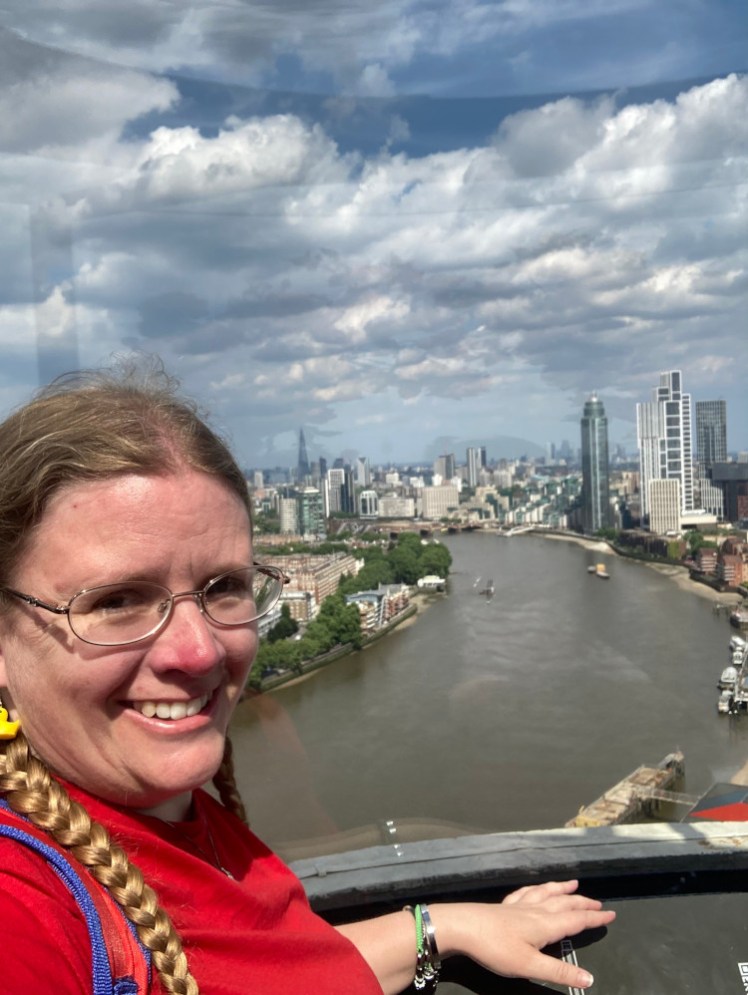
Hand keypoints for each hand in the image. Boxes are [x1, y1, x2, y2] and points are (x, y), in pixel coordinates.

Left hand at [434, 880, 613, 989]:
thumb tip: (589, 979)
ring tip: (573, 884)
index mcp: (545, 925)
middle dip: (583, 903)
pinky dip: (537, 888)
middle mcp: (535, 911)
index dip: (594, 918)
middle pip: (564, 904)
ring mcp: (519, 906)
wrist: (462, 927)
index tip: (611, 914)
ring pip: (546, 893)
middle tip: (599, 903)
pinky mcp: (504, 906)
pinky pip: (526, 892)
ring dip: (562, 889)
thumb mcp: (529, 966)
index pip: (575, 920)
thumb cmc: (496, 948)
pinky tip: (536, 888)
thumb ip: (558, 972)